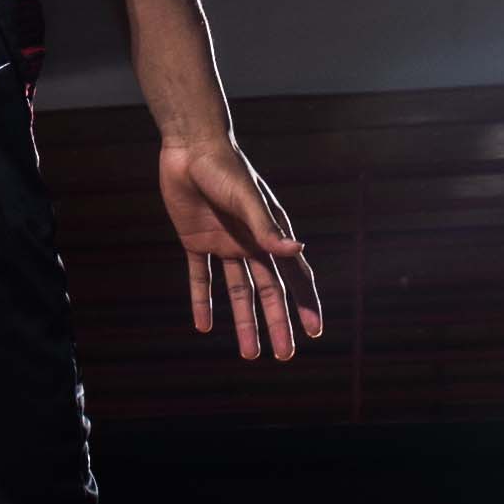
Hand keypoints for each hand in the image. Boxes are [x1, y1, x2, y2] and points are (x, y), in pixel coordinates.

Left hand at [160, 134, 323, 365]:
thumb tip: (296, 250)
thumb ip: (266, 227)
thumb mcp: (246, 199)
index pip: (293, 276)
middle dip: (276, 323)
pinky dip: (201, 301)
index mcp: (269, 234)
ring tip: (248, 354)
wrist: (190, 147)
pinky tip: (202, 326)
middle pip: (267, 292)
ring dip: (243, 322)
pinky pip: (199, 277)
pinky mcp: (194, 240)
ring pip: (236, 291)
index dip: (304, 303)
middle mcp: (250, 243)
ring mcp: (223, 244)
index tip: (314, 332)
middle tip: (283, 356)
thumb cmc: (225, 167)